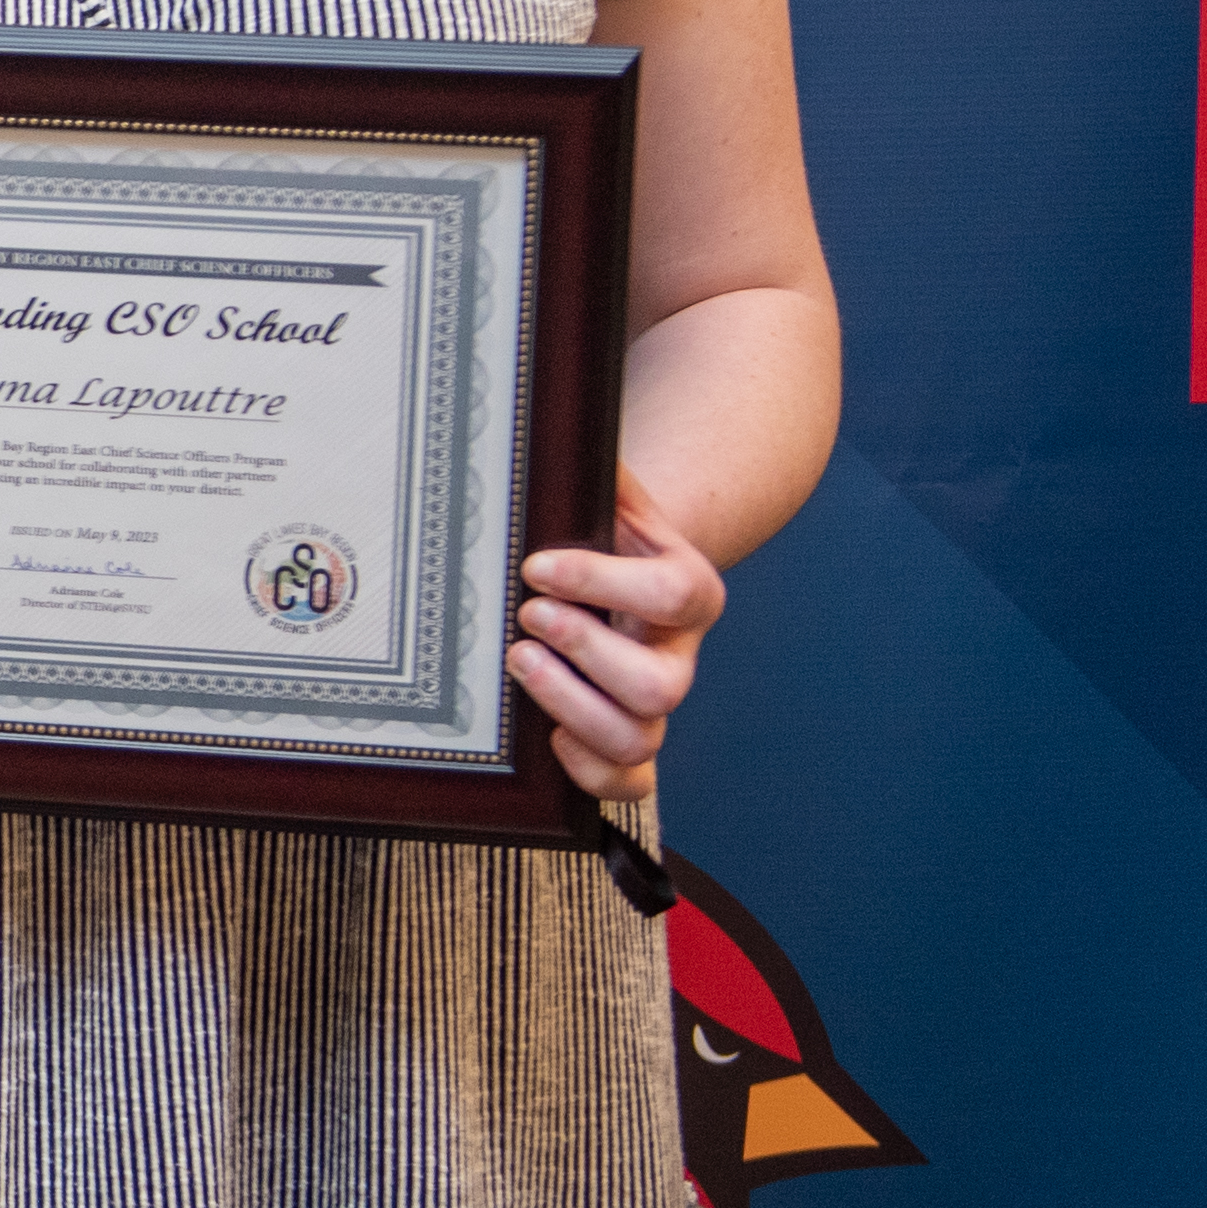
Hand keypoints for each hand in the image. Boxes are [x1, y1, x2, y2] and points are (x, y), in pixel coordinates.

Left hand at [518, 474, 729, 805]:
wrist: (625, 578)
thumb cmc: (606, 538)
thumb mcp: (609, 498)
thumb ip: (600, 471)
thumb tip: (562, 424)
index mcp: (686, 589)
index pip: (672, 594)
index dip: (604, 582)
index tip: (538, 565)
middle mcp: (679, 655)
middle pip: (661, 685)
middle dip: (586, 653)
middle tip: (526, 619)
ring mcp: (655, 705)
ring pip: (641, 737)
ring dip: (573, 708)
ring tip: (519, 664)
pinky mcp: (630, 743)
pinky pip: (631, 783)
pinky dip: (590, 772)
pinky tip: (547, 739)